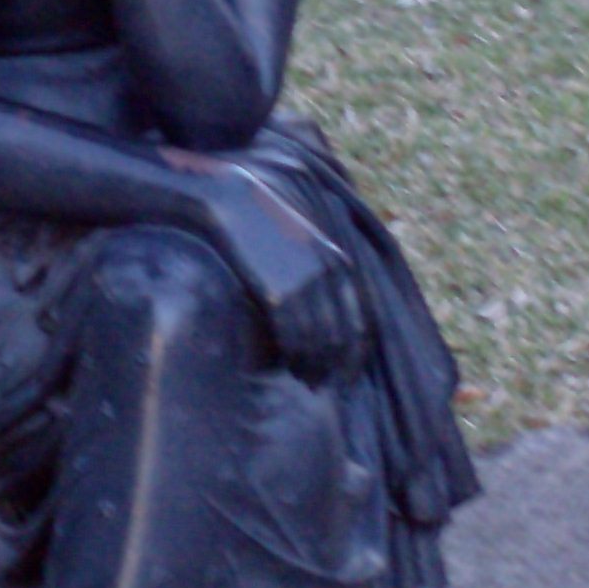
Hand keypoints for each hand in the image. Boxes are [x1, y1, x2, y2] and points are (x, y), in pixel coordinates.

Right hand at [206, 166, 372, 381]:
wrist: (230, 202)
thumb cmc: (261, 223)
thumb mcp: (301, 240)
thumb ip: (318, 269)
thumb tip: (323, 306)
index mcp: (336, 261)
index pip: (358, 320)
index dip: (354, 354)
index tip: (347, 375)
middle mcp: (326, 274)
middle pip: (340, 336)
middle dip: (335, 366)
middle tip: (323, 385)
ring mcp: (302, 284)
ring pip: (317, 340)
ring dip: (313, 365)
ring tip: (305, 379)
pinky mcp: (277, 292)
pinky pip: (292, 334)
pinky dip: (294, 355)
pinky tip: (288, 365)